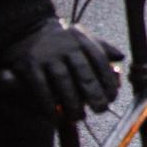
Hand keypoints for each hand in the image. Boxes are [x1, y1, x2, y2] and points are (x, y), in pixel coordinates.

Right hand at [3, 20, 122, 121]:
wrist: (26, 30)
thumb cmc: (61, 40)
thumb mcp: (82, 38)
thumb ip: (102, 48)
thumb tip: (121, 58)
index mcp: (82, 41)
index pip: (99, 60)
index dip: (107, 80)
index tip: (113, 96)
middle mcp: (66, 47)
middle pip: (83, 72)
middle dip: (94, 93)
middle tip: (101, 110)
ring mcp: (48, 56)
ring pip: (63, 82)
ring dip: (72, 102)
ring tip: (78, 117)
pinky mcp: (30, 65)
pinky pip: (41, 88)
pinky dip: (48, 104)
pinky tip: (55, 117)